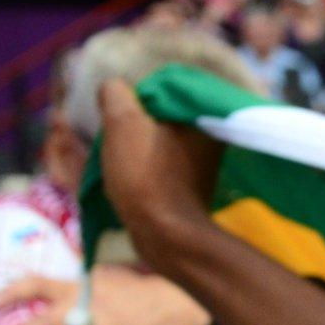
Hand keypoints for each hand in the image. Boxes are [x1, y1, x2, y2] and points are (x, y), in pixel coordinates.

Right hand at [97, 79, 223, 261]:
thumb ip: (116, 93)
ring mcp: (201, 165)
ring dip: (133, 147)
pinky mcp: (189, 187)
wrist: (165, 236)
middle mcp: (210, 139)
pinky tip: (126, 175)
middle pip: (159, 117)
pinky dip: (141, 167)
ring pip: (156, 141)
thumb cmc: (147, 176)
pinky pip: (159, 165)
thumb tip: (114, 88)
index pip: (163, 90)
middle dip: (132, 125)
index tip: (117, 117)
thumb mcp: (124, 122)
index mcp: (204, 117)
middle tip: (114, 138)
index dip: (133, 100)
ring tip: (117, 157)